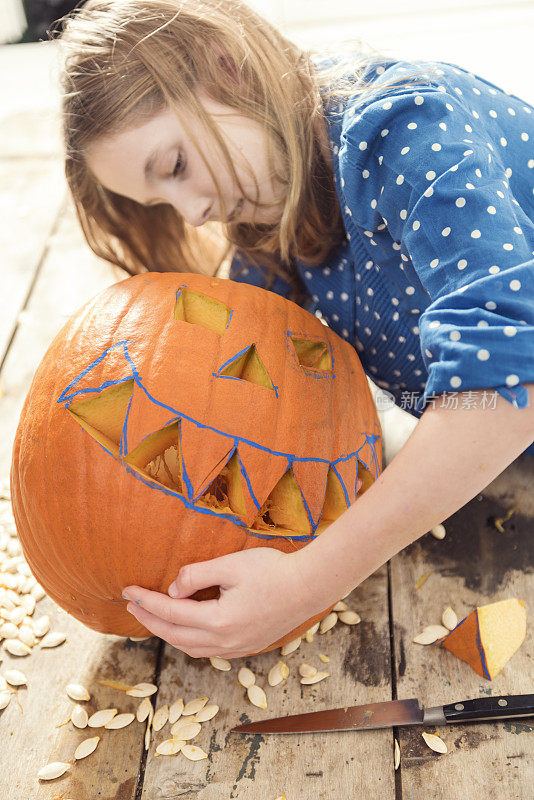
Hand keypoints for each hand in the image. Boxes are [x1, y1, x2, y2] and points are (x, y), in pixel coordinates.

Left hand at [122, 547, 320, 658]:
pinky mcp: (246, 646)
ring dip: (167, 632)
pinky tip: (184, 627)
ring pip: (190, 647)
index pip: (171, 612)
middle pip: (175, 636)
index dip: (146, 601)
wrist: (310, 586)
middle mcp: (225, 642)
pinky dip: (187, 639)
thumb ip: (196, 575)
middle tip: (130, 605)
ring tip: (151, 616)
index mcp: (220, 621)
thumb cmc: (273, 570)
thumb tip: (172, 589)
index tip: (127, 590)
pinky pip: (207, 649)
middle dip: (150, 620)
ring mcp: (237, 648)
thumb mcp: (230, 565)